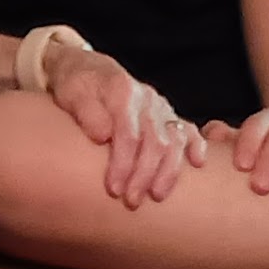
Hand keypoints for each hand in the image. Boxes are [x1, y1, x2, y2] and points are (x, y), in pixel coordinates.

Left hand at [46, 49, 203, 208]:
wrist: (86, 67)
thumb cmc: (76, 84)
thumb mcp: (70, 92)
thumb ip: (86, 112)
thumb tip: (102, 136)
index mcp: (122, 91)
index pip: (128, 134)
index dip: (122, 164)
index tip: (113, 189)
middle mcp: (147, 99)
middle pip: (154, 141)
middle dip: (144, 175)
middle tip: (131, 201)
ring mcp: (160, 107)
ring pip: (175, 140)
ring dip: (168, 171)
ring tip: (157, 195)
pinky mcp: (168, 115)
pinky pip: (189, 129)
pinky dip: (196, 145)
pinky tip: (198, 163)